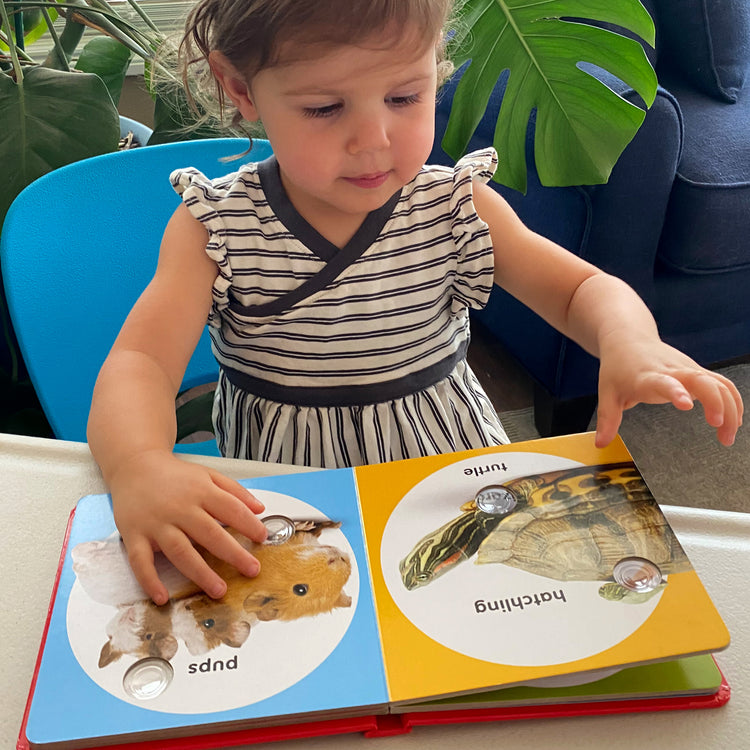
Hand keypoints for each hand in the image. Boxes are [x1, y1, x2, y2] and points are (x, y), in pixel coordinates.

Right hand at [109, 449, 267, 604]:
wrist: (134, 466)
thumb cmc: (175, 475)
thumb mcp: (208, 474)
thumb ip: (235, 491)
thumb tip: (260, 509)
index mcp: (200, 491)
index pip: (231, 509)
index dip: (249, 524)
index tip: (263, 538)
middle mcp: (180, 508)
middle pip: (210, 534)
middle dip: (234, 554)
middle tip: (253, 570)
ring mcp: (156, 524)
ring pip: (180, 552)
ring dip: (201, 573)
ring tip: (220, 590)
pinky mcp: (134, 536)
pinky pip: (140, 562)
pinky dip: (149, 581)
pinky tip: (162, 597)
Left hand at [594, 339, 743, 447]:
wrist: (628, 338)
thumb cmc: (618, 366)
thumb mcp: (607, 392)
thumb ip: (607, 419)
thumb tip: (600, 444)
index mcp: (647, 376)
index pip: (664, 381)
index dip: (676, 391)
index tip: (686, 405)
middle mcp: (672, 370)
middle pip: (702, 380)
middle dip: (716, 402)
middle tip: (719, 427)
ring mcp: (688, 369)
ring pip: (719, 383)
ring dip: (730, 408)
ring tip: (727, 437)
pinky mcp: (697, 371)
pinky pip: (723, 384)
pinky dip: (733, 402)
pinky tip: (733, 422)